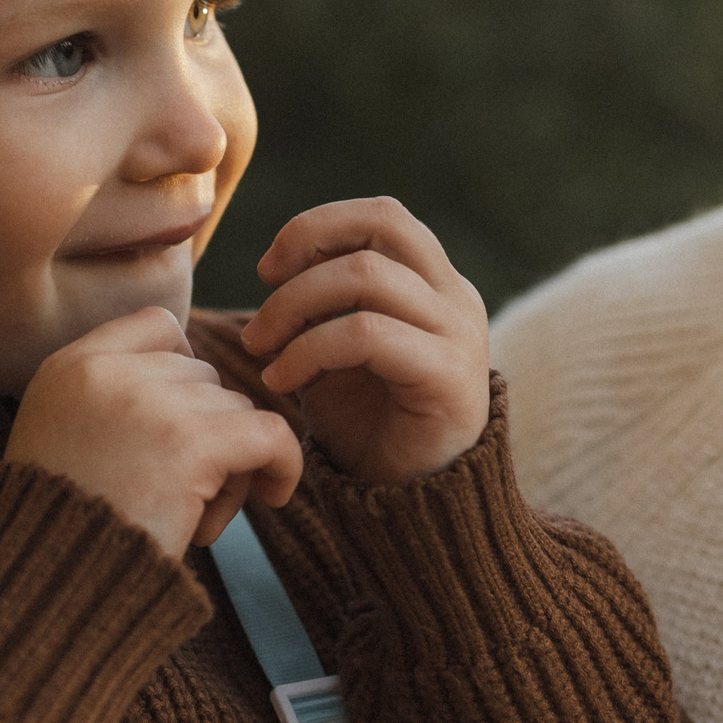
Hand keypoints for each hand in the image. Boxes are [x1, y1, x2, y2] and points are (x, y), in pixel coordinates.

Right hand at [10, 308, 301, 558]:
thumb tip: (198, 386)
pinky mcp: (191, 443)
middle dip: (206, 430)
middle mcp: (106, 372)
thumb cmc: (58, 536)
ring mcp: (150, 403)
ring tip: (190, 518)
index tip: (184, 423)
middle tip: (182, 494)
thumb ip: (111, 402)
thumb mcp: (58, 443)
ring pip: (235, 410)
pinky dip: (283, 462)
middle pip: (203, 376)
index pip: (158, 327)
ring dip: (228, 464)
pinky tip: (275, 493)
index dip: (185, 371)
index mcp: (68, 367)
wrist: (45, 591)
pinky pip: (269, 434)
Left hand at [240, 197, 489, 483]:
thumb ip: (321, 302)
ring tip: (262, 352)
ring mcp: (460, 335)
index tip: (267, 268)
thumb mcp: (333, 349)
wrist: (406, 506)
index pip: (381, 216)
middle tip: (261, 305)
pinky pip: (368, 334)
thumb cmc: (365, 425)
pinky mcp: (450, 377)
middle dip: (304, 252)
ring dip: (295, 307)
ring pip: (367, 276)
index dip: (318, 226)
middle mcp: (456, 298)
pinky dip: (310, 349)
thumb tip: (279, 263)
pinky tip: (282, 381)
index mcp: (434, 284)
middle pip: (382, 226)